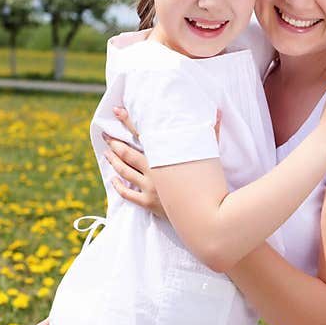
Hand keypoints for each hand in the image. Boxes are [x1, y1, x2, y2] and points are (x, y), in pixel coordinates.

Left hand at [106, 107, 221, 217]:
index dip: (127, 121)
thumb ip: (212, 132)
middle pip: (127, 153)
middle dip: (115, 142)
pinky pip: (127, 194)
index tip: (117, 111)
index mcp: (165, 156)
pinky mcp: (149, 203)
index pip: (141, 134)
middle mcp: (154, 170)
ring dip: (114, 161)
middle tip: (106, 134)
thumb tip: (219, 112)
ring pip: (124, 171)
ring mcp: (150, 188)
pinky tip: (113, 179)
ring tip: (107, 152)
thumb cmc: (210, 181)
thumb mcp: (209, 154)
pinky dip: (118, 186)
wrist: (206, 213)